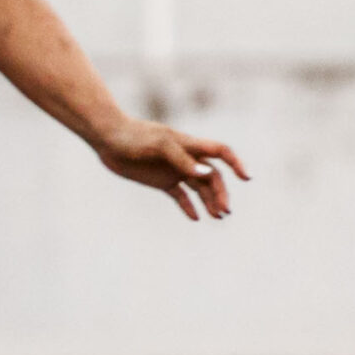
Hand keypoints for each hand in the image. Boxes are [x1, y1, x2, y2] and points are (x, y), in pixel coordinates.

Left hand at [92, 118, 247, 220]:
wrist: (108, 139)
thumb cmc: (134, 137)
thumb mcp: (159, 146)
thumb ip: (182, 160)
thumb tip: (206, 174)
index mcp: (190, 146)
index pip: (221, 152)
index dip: (236, 163)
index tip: (246, 179)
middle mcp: (186, 159)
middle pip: (212, 176)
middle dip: (221, 193)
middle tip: (224, 211)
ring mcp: (174, 170)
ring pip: (199, 188)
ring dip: (209, 201)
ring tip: (217, 217)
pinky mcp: (161, 180)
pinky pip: (180, 195)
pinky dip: (188, 206)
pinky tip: (196, 218)